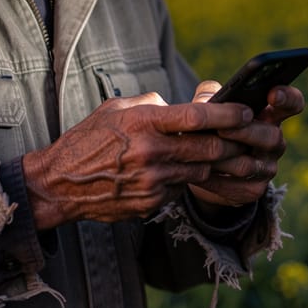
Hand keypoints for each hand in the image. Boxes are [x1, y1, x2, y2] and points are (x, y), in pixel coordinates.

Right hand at [22, 93, 252, 228]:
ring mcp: (152, 181)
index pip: (198, 117)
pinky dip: (185, 180)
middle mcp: (151, 152)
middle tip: (247, 137)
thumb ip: (151, 105)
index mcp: (144, 123)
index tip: (247, 112)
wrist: (59, 183)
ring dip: (211, 164)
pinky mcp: (150, 202)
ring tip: (218, 154)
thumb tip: (178, 105)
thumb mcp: (116, 109)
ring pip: (200, 171)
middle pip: (210, 149)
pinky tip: (177, 173)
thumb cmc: (88, 140)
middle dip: (234, 144)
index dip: (229, 115)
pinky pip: (180, 189)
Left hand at [188, 79, 305, 207]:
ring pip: (250, 164)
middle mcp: (275, 141)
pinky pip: (235, 186)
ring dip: (224, 158)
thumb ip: (210, 95)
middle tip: (221, 130)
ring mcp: (267, 168)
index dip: (287, 98)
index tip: (273, 93)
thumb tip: (207, 98)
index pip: (292, 104)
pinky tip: (197, 171)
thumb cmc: (212, 126)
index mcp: (271, 114)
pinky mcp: (253, 190)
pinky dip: (214, 179)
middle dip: (245, 132)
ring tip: (201, 152)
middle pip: (271, 136)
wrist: (203, 166)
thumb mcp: (210, 106)